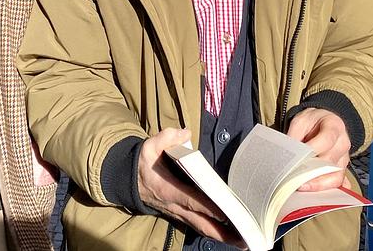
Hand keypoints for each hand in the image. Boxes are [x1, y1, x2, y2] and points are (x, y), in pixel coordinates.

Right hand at [138, 129, 244, 246]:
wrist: (129, 180)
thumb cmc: (144, 164)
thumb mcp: (149, 147)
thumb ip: (166, 138)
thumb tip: (185, 133)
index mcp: (168, 189)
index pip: (191, 200)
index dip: (207, 207)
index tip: (225, 214)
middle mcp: (174, 206)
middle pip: (200, 222)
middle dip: (221, 232)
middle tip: (242, 238)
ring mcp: (177, 213)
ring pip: (200, 227)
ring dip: (220, 235)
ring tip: (241, 241)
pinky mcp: (180, 214)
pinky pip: (198, 225)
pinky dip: (213, 231)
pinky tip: (227, 234)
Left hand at [286, 108, 350, 191]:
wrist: (325, 121)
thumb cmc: (313, 121)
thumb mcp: (301, 120)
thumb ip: (295, 135)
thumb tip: (289, 153)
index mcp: (335, 127)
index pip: (326, 140)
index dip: (313, 150)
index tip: (299, 159)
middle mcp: (343, 144)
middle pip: (331, 162)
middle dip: (313, 172)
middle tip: (296, 179)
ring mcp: (344, 159)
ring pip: (336, 177)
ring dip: (319, 184)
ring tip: (302, 187)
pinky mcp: (342, 170)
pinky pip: (338, 183)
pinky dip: (328, 190)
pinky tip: (316, 194)